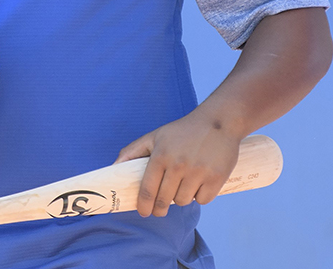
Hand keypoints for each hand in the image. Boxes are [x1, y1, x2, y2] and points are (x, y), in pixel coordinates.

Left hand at [115, 112, 242, 217]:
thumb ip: (132, 151)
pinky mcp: (216, 177)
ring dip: (182, 198)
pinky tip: (200, 184)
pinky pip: (202, 200)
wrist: (219, 120)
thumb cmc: (184, 130)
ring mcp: (198, 172)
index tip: (144, 212)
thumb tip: (112, 168)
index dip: (144, 206)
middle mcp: (179, 165)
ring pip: (183, 201)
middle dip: (160, 208)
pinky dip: (200, 196)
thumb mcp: (155, 136)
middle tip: (161, 208)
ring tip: (184, 186)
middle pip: (164, 201)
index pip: (147, 191)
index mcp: (161, 156)